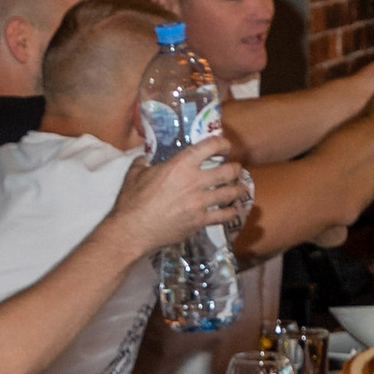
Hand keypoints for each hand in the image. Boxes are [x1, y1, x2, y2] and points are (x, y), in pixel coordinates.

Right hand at [111, 137, 248, 252]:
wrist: (133, 230)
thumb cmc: (132, 201)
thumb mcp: (135, 174)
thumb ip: (144, 162)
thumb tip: (145, 158)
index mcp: (181, 165)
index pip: (210, 146)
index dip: (222, 143)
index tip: (225, 146)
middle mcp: (195, 181)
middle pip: (228, 171)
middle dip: (236, 168)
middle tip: (236, 169)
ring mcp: (200, 202)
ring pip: (230, 193)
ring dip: (238, 189)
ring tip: (241, 188)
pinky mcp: (200, 221)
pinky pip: (223, 216)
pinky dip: (231, 212)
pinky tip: (233, 211)